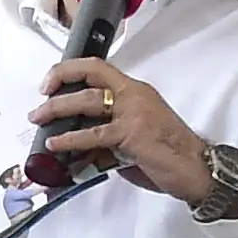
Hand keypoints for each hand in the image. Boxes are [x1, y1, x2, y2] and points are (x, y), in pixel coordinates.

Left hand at [29, 58, 212, 201]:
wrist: (198, 169)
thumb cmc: (169, 154)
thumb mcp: (133, 138)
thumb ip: (106, 136)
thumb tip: (76, 148)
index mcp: (136, 92)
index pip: (99, 68)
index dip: (71, 69)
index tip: (51, 82)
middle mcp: (134, 96)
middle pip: (90, 78)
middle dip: (58, 84)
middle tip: (40, 100)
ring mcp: (134, 113)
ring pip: (88, 101)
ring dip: (57, 109)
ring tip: (39, 119)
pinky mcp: (132, 133)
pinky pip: (94, 134)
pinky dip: (70, 139)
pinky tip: (55, 143)